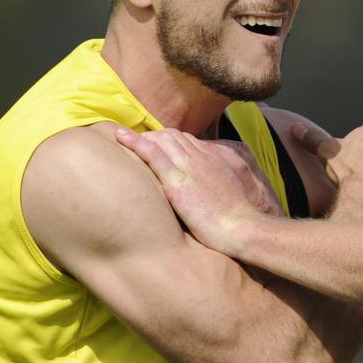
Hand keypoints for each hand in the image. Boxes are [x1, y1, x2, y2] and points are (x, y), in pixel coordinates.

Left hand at [115, 127, 269, 253]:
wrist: (243, 227)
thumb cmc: (238, 220)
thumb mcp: (230, 195)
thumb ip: (216, 187)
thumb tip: (207, 194)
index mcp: (215, 160)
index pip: (188, 140)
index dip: (170, 141)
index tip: (157, 147)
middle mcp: (201, 158)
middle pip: (173, 136)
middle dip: (154, 137)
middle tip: (135, 144)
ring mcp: (189, 168)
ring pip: (162, 140)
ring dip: (142, 137)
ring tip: (123, 140)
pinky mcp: (177, 182)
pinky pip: (153, 154)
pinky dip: (135, 142)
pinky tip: (120, 136)